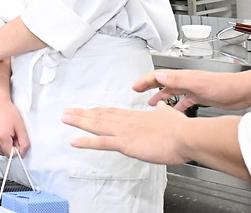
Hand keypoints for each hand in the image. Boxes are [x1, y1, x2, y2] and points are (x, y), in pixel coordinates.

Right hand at [0, 97, 29, 157]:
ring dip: (3, 147)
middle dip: (10, 146)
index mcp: (2, 136)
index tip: (16, 139)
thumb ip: (24, 142)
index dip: (16, 147)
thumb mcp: (21, 126)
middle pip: (5, 154)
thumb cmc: (8, 112)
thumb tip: (22, 153)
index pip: (11, 154)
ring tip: (4, 134)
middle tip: (10, 134)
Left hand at [61, 103, 189, 165]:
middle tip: (68, 111)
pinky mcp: (125, 143)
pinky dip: (86, 142)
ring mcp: (124, 132)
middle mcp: (127, 122)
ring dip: (79, 122)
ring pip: (96, 126)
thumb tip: (162, 106)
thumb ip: (163, 112)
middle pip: (100, 116)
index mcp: (137, 117)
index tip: (88, 109)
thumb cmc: (181, 129)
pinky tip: (74, 141)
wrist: (185, 136)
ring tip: (65, 118)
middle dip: (82, 114)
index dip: (99, 111)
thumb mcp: (170, 116)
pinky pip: (101, 142)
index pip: (113, 112)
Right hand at [134, 70, 250, 111]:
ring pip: (172, 92)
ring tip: (152, 104)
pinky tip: (175, 113)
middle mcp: (186, 81)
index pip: (158, 76)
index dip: (145, 81)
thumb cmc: (224, 86)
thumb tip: (159, 76)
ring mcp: (193, 89)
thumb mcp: (197, 83)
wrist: (241, 92)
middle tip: (138, 91)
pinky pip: (184, 101)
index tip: (135, 86)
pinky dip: (177, 106)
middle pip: (163, 82)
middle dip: (149, 86)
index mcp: (183, 77)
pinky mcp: (200, 97)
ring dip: (161, 97)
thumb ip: (178, 79)